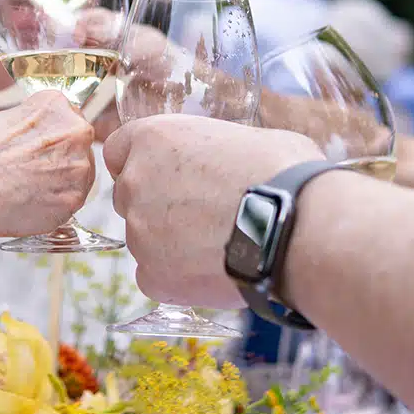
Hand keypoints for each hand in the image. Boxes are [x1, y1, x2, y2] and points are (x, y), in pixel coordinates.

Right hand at [0, 90, 95, 237]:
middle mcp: (76, 132)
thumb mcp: (7, 118)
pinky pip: (70, 202)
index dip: (51, 139)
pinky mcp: (73, 200)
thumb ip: (37, 124)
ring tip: (26, 189)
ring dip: (59, 184)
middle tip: (30, 173)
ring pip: (78, 177)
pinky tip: (29, 203)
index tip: (36, 150)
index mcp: (57, 106)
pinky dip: (53, 206)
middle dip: (60, 160)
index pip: (69, 121)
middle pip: (79, 148)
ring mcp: (79, 167)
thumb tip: (45, 137)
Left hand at [104, 115, 323, 307]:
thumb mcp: (244, 136)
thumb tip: (222, 161)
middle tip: (199, 212)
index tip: (165, 174)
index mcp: (153, 138)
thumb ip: (211, 149)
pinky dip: (176, 276)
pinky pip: (153, 276)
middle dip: (155, 203)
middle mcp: (135, 183)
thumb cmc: (280, 171)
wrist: (294, 225)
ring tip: (217, 243)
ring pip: (143, 238)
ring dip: (169, 241)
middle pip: (128, 195)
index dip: (142, 162)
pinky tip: (212, 268)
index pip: (119, 150)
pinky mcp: (153, 275)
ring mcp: (140, 232)